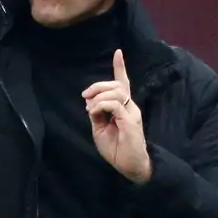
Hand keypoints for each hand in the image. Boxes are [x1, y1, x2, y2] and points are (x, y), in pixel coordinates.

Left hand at [82, 49, 150, 183]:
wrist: (130, 166)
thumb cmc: (116, 148)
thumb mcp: (100, 128)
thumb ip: (97, 113)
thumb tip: (90, 102)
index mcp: (124, 107)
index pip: (124, 83)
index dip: (120, 67)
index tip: (118, 52)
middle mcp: (130, 106)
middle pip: (116, 84)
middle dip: (98, 85)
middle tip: (85, 96)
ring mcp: (131, 112)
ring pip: (115, 91)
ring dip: (98, 96)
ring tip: (90, 108)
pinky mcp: (130, 120)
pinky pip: (114, 104)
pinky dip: (100, 105)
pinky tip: (95, 112)